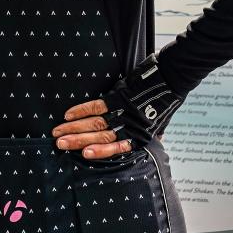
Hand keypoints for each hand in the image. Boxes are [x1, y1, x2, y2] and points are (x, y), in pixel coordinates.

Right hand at [53, 57, 182, 159]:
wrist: (173, 78)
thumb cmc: (167, 102)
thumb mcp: (162, 124)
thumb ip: (154, 135)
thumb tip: (157, 142)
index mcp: (139, 136)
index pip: (116, 148)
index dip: (98, 152)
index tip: (83, 154)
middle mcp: (129, 126)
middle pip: (99, 137)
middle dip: (77, 141)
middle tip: (59, 144)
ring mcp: (123, 111)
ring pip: (94, 123)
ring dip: (74, 128)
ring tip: (58, 132)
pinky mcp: (119, 97)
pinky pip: (97, 106)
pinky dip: (81, 110)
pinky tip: (69, 115)